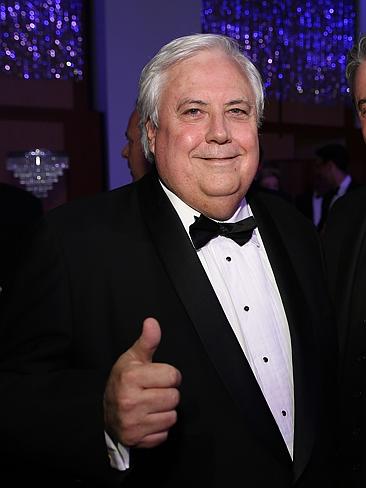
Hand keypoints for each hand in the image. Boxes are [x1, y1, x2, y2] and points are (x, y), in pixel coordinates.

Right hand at [104, 317, 181, 447]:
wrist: (104, 412)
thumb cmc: (122, 381)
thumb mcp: (132, 358)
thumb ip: (147, 341)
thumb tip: (152, 322)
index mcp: (131, 377)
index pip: (172, 376)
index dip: (168, 375)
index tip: (158, 377)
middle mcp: (130, 401)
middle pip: (174, 397)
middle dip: (167, 393)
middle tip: (153, 391)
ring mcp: (133, 423)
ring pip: (172, 416)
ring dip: (165, 411)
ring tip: (150, 405)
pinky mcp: (137, 440)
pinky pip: (164, 434)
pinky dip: (159, 428)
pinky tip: (148, 419)